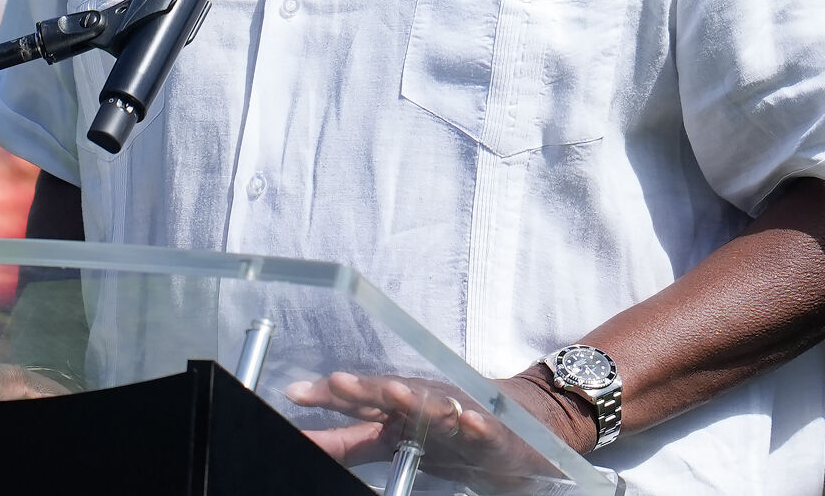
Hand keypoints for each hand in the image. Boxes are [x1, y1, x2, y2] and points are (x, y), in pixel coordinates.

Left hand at [283, 371, 566, 480]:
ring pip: (438, 408)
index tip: (295, 392)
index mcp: (402, 407)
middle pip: (394, 395)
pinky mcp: (496, 435)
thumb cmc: (451, 429)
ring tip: (394, 395)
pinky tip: (470, 422)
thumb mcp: (397, 438)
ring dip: (416, 400)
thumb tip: (302, 440)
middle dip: (367, 389)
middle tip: (338, 383)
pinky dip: (479, 426)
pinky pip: (487, 431)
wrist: (528, 423)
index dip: (331, 396)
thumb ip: (349, 441)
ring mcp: (463, 417)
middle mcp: (430, 405)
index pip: (362, 399)